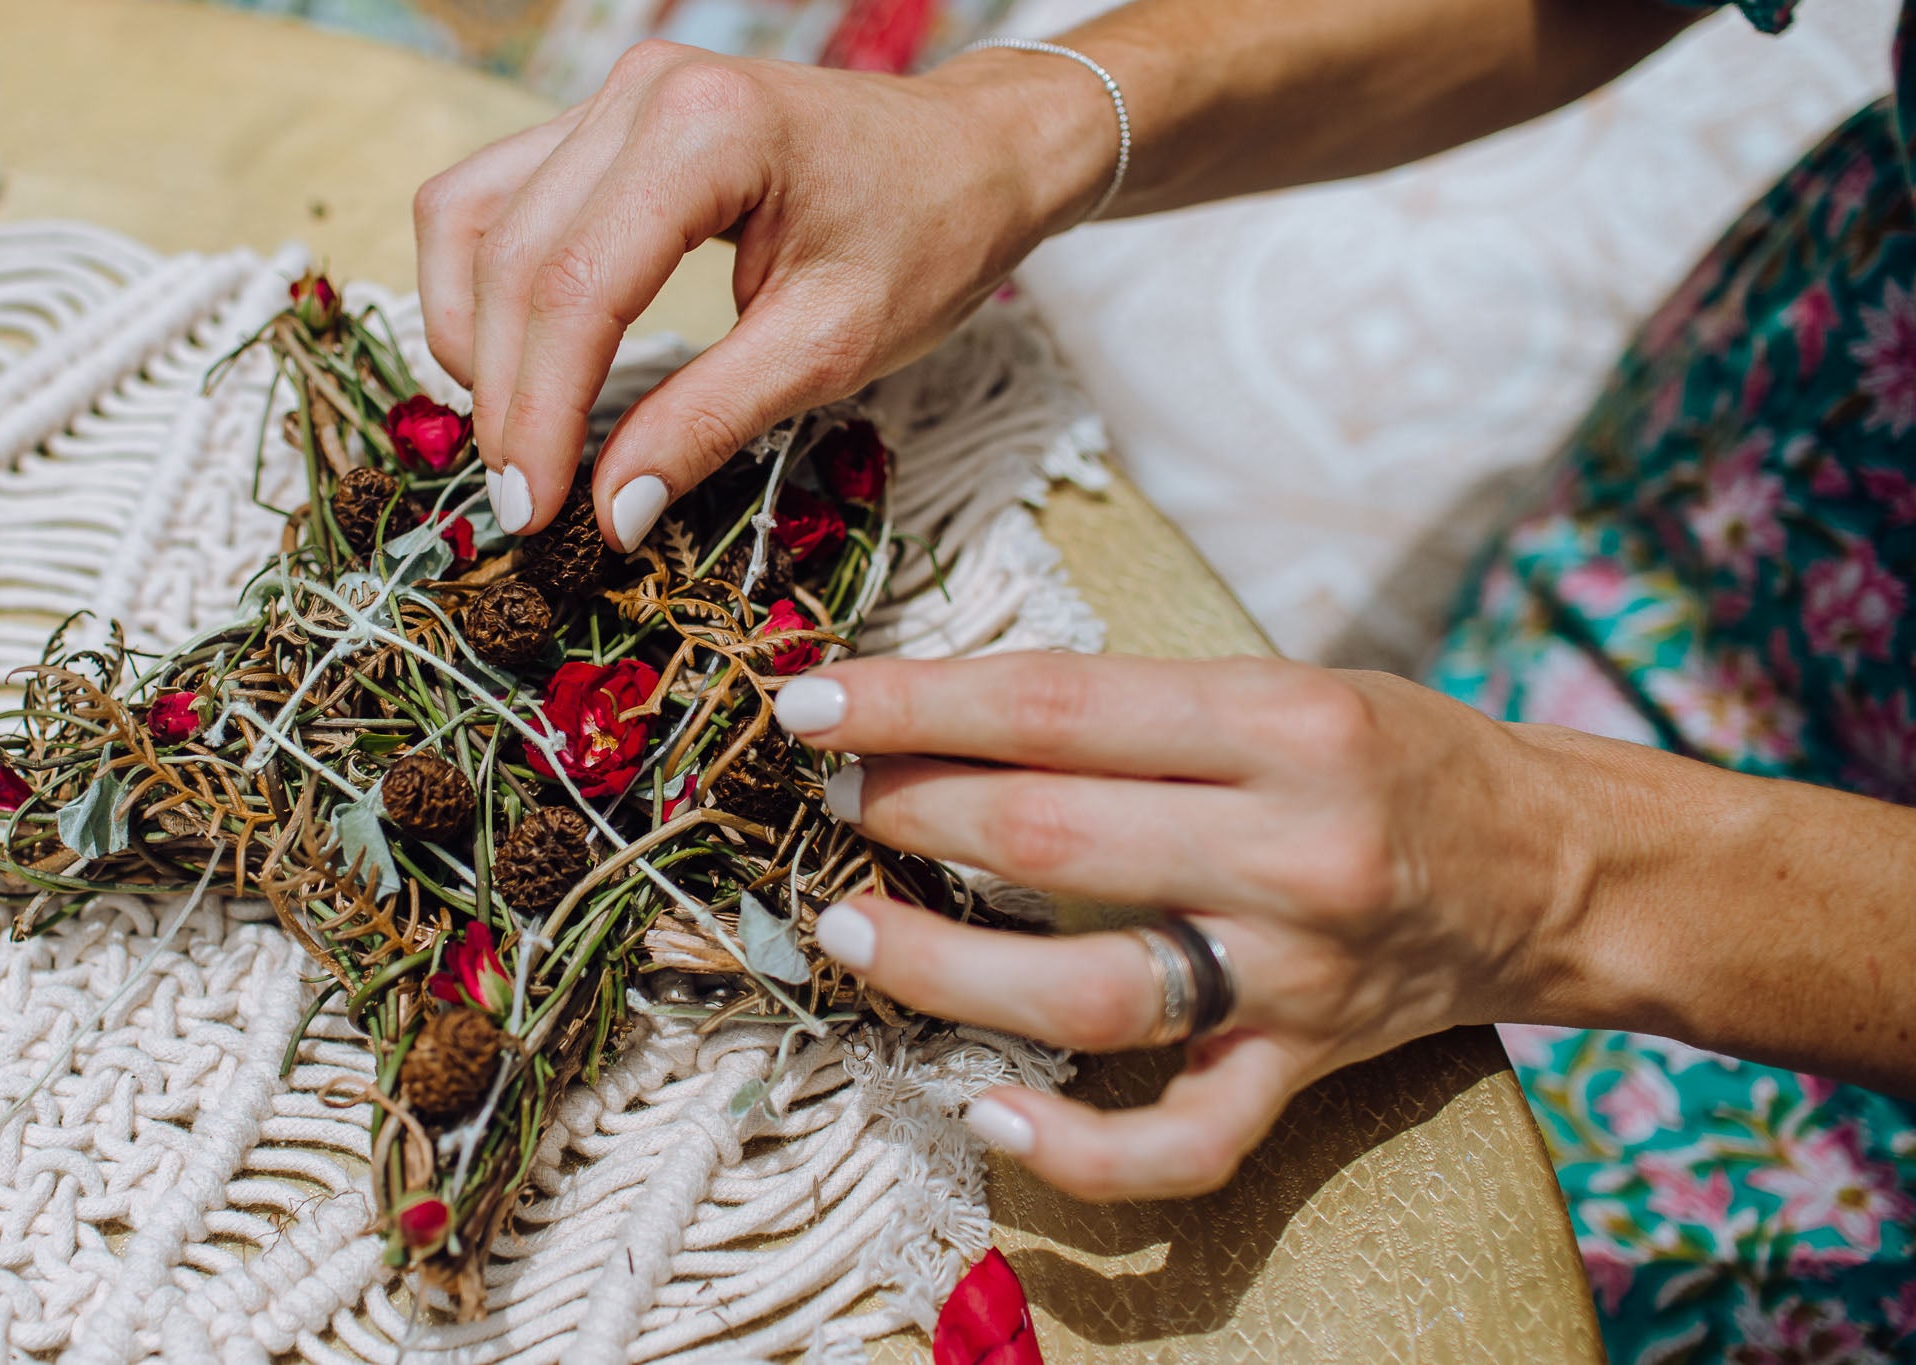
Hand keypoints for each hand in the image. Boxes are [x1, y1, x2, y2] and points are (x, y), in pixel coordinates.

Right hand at [413, 41, 1112, 545]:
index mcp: (708, 133)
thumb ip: (711, 422)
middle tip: (523, 501)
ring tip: (514, 437)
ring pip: (475, 218)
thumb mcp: (830, 347)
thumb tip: (612, 512)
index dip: (540, 411)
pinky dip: (490, 285)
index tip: (535, 510)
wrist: (975, 153)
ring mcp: (616, 95)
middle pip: (514, 257)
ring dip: (475, 335)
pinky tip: (516, 362)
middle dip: (505, 393)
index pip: (577, 286)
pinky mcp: (607, 119)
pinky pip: (498, 197)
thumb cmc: (929, 238)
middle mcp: (642, 92)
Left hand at [773, 652, 1592, 1200]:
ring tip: (851, 930)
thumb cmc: (1398, 756)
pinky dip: (1076, 1149)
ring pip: (1083, 990)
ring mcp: (1296, 974)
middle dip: (908, 811)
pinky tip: (986, 1112)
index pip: (1058, 707)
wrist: (1554, 867)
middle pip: (1048, 837)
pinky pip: (1182, 1143)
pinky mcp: (1304, 1066)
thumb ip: (1137, 708)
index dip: (916, 703)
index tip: (813, 699)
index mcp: (1284, 725)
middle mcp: (1292, 849)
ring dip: (941, 965)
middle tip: (830, 798)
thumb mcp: (1286, 683)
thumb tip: (953, 716)